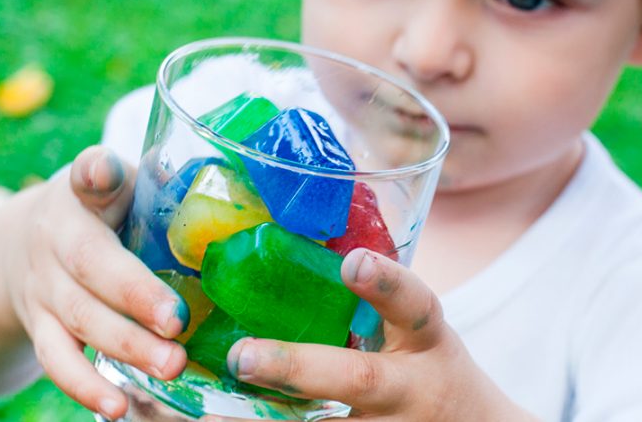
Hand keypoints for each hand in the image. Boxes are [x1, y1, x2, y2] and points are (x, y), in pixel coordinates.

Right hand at [2, 145, 188, 419]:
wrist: (19, 245)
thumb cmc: (99, 211)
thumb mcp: (121, 184)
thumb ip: (164, 183)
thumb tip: (237, 181)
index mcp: (82, 195)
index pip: (89, 176)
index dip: (97, 174)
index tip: (105, 175)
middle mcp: (54, 240)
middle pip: (91, 268)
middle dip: (136, 297)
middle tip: (180, 322)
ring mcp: (43, 288)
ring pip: (80, 321)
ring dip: (126, 347)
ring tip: (171, 367)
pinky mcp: (39, 328)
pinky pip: (57, 362)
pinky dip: (84, 388)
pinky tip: (116, 409)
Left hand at [201, 248, 533, 421]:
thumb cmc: (428, 369)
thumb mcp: (418, 333)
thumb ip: (372, 299)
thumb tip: (293, 237)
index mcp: (425, 341)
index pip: (414, 305)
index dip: (386, 283)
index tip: (353, 262)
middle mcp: (408, 389)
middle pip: (356, 379)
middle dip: (296, 367)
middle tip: (242, 356)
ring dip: (268, 418)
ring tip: (213, 410)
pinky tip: (220, 420)